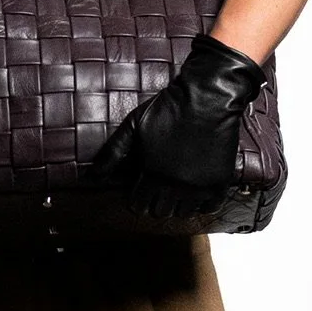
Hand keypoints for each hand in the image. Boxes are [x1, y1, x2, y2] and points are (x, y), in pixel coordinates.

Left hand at [87, 33, 263, 218]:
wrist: (208, 96)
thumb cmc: (169, 108)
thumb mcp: (134, 125)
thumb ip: (114, 152)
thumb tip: (92, 175)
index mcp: (151, 173)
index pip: (139, 205)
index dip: (137, 198)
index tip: (141, 188)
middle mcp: (174, 185)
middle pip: (161, 212)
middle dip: (156, 202)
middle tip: (159, 188)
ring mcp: (198, 185)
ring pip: (184, 213)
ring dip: (178, 204)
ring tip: (177, 189)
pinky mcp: (219, 181)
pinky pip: (210, 208)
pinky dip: (203, 203)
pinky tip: (197, 191)